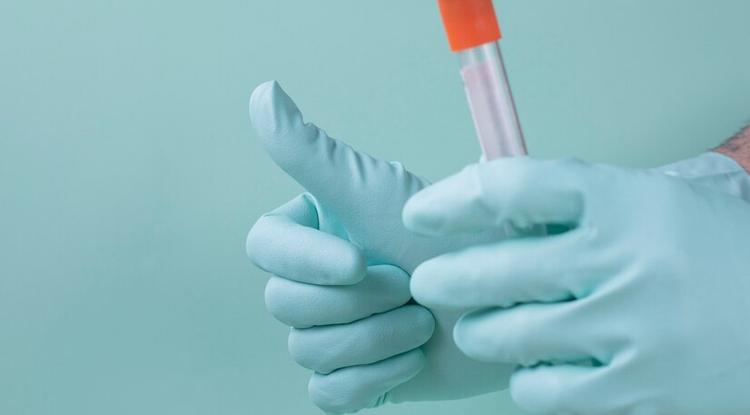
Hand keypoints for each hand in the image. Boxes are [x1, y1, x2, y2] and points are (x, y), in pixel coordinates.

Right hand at [246, 81, 513, 412]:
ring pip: (306, 350)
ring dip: (374, 339)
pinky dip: (372, 378)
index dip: (303, 261)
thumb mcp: (378, 192)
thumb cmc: (455, 240)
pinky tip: (412, 357)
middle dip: (355, 303)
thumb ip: (313, 152)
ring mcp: (333, 333)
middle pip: (283, 303)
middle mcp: (316, 282)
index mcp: (315, 233)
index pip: (264, 247)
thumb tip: (261, 95)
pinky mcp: (354, 378)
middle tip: (410, 287)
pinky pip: (329, 393)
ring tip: (422, 320)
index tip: (357, 262)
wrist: (513, 304)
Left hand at [405, 156, 749, 414]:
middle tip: (429, 282)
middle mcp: (623, 264)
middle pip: (492, 271)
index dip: (452, 200)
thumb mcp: (655, 205)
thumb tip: (486, 191)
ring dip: (481, 332)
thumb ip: (578, 201)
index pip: (512, 187)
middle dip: (442, 279)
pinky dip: (528, 381)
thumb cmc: (714, 256)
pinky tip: (542, 366)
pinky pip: (540, 391)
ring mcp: (630, 333)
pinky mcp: (637, 395)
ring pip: (505, 336)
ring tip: (485, 327)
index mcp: (625, 202)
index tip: (422, 214)